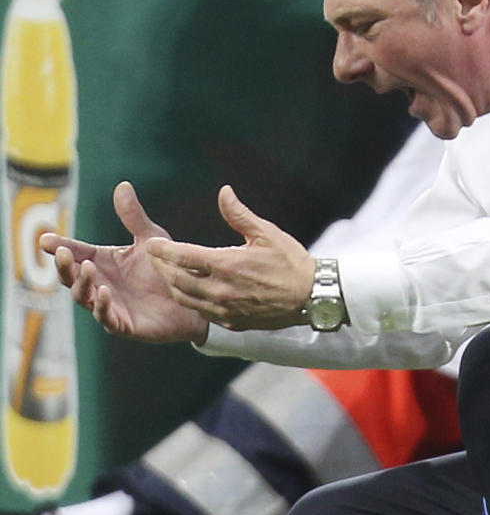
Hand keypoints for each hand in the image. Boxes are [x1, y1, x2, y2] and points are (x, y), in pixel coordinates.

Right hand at [39, 182, 208, 343]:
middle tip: (65, 254)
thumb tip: (122, 185)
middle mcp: (101, 283)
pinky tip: (105, 292)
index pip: (76, 252)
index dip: (60, 247)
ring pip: (84, 297)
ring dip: (82, 283)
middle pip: (72, 276)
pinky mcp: (124, 324)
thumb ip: (133, 217)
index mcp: (103, 262)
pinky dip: (103, 306)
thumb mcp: (150, 239)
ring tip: (88, 268)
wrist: (192, 300)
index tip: (45, 240)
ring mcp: (110, 305)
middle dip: (65, 266)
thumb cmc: (166, 270)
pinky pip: (107, 318)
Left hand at [144, 184, 315, 330]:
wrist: (312, 297)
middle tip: (154, 257)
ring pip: (186, 299)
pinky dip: (190, 301)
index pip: (183, 256)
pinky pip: (202, 312)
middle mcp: (221, 290)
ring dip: (172, 285)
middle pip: (177, 280)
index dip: (162, 250)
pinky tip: (190, 292)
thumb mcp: (266, 233)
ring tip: (167, 274)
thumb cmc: (291, 262)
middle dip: (161, 268)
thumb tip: (224, 192)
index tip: (151, 244)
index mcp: (227, 265)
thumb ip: (239, 214)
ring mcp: (226, 309)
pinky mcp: (233, 321)